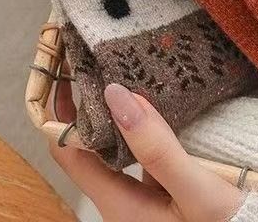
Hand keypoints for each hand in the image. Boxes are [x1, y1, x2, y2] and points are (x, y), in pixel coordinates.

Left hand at [51, 81, 245, 221]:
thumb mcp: (196, 191)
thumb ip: (157, 148)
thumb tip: (115, 95)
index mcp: (119, 206)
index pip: (68, 151)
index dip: (60, 111)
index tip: (67, 66)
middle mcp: (125, 198)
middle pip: (90, 142)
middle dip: (90, 100)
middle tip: (98, 52)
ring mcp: (146, 190)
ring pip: (120, 141)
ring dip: (122, 106)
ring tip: (128, 62)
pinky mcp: (168, 182)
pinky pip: (147, 145)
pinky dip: (148, 118)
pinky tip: (162, 93)